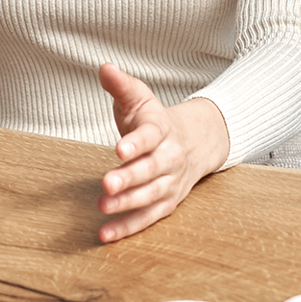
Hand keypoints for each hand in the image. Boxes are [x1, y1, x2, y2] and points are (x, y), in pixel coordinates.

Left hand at [95, 63, 229, 242]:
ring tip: (104, 206)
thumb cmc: (156, 120)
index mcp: (162, 130)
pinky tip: (105, 234)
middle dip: (130, 178)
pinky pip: (148, 217)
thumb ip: (121, 85)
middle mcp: (170, 157)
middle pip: (151, 169)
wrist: (196, 141)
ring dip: (127, 204)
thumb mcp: (140, 97)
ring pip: (151, 195)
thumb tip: (104, 67)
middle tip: (107, 183)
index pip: (150, 136)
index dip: (135, 142)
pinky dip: (128, 227)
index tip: (119, 149)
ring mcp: (170, 182)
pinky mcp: (166, 202)